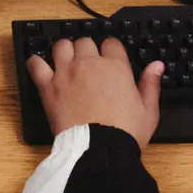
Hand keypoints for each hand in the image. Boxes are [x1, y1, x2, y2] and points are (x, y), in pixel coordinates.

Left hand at [25, 36, 162, 147]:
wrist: (99, 150)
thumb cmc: (125, 133)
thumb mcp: (148, 110)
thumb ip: (150, 84)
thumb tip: (157, 66)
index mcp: (116, 67)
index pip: (112, 43)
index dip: (111, 50)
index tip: (109, 58)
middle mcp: (89, 64)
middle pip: (85, 42)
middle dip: (87, 50)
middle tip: (88, 64)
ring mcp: (67, 73)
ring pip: (61, 46)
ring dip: (64, 51)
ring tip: (66, 61)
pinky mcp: (49, 87)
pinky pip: (36, 64)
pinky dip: (36, 63)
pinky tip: (40, 67)